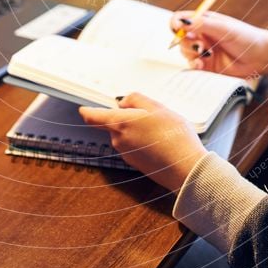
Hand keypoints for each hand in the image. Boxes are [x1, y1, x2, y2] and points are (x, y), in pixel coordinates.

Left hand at [79, 92, 206, 192]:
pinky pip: (134, 146)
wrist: (184, 168)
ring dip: (137, 130)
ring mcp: (126, 153)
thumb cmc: (173, 136)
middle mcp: (118, 140)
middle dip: (127, 118)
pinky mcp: (136, 163)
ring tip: (161, 129)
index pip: (93, 117)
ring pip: (126, 135)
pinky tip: (161, 141)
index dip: (87, 112)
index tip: (83, 109)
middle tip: (150, 115)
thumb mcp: (157, 107)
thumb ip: (136, 99)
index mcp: (120, 123)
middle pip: (114, 124)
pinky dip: (143, 141)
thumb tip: (123, 103)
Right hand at [170, 10, 267, 79]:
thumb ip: (201, 24)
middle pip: (180, 37)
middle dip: (185, 41)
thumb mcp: (223, 28)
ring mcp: (203, 50)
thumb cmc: (245, 37)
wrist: (260, 57)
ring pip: (185, 51)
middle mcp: (202, 35)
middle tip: (198, 44)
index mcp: (204, 21)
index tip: (177, 28)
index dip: (176, 23)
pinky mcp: (206, 66)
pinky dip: (194, 64)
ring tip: (205, 54)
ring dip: (191, 53)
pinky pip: (192, 65)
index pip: (181, 19)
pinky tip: (202, 64)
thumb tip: (180, 23)